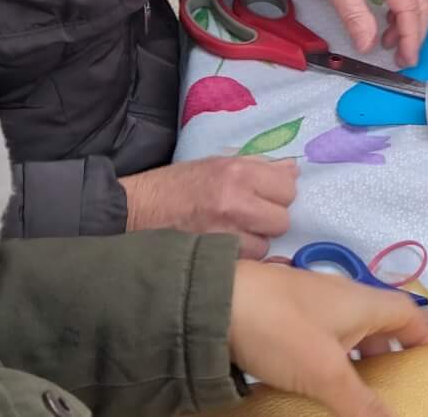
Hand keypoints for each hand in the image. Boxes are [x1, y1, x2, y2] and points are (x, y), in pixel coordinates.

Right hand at [122, 157, 295, 257]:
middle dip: (270, 219)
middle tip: (252, 217)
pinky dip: (239, 259)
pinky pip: (245, 263)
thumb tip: (293, 170)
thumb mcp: (216, 163)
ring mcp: (224, 234)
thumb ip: (257, 166)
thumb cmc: (177, 184)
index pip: (288, 188)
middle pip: (281, 220)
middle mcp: (235, 202)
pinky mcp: (212, 258)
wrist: (134, 209)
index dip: (279, 193)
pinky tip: (224, 249)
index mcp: (238, 172)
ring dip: (254, 242)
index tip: (267, 196)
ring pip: (265, 246)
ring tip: (234, 234)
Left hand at [229, 259, 427, 416]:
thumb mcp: (324, 372)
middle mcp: (343, 299)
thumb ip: (359, 402)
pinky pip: (322, 341)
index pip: (409, 313)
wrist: (216, 304)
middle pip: (380, 325)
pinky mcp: (286, 318)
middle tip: (394, 393)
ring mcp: (313, 307)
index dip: (423, 337)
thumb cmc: (281, 329)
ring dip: (357, 363)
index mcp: (362, 302)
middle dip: (389, 358)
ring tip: (357, 397)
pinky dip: (330, 362)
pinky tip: (318, 387)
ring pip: (348, 335)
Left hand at [294, 0, 427, 65]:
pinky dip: (404, 9)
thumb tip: (368, 46)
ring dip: (410, 22)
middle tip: (403, 60)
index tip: (406, 62)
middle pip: (422, 3)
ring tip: (390, 43)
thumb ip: (354, 14)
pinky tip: (387, 21)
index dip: (410, 38)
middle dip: (416, 34)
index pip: (409, 8)